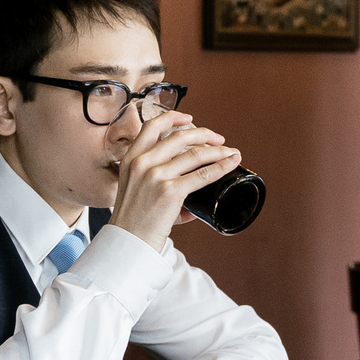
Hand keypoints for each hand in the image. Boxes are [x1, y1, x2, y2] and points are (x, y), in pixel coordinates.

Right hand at [109, 110, 241, 247]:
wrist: (127, 243)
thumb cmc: (132, 220)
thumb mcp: (132, 188)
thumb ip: (153, 179)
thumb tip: (187, 193)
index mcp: (130, 159)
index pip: (152, 126)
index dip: (173, 117)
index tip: (189, 119)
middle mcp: (142, 163)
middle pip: (180, 136)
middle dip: (205, 134)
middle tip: (219, 140)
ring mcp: (156, 176)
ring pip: (195, 153)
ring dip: (218, 150)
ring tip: (230, 152)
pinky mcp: (170, 191)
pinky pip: (203, 174)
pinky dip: (222, 166)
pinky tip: (231, 163)